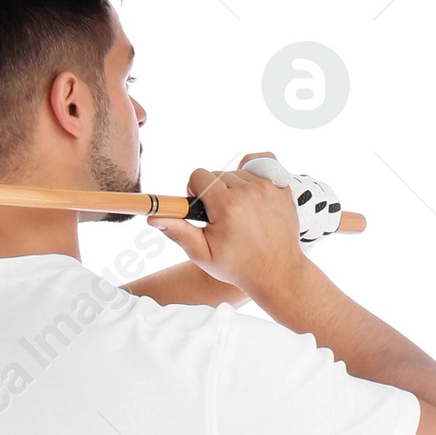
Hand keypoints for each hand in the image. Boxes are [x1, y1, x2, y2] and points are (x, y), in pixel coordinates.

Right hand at [151, 155, 305, 302]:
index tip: (203, 208)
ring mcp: (267, 187)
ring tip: (240, 212)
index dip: (195, 191)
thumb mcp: (203, 254)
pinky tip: (252, 190)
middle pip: (217, 174)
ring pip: (237, 171)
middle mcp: (248, 192)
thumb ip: (178, 232)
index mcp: (226, 207)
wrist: (277, 272)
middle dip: (214, 192)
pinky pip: (262, 162)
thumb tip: (153, 217)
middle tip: (222, 216)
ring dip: (234, 187)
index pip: (198, 176)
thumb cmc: (238, 266)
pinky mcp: (282, 185)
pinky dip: (255, 172)